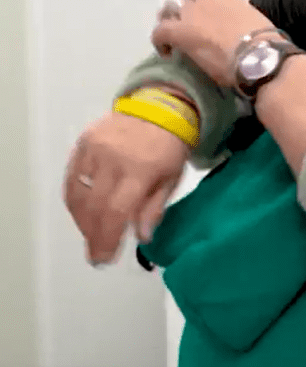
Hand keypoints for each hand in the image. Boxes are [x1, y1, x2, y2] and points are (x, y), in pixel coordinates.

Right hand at [64, 112, 189, 264]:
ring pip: (78, 194)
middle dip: (93, 235)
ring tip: (92, 236)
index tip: (105, 258)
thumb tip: (141, 238)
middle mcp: (113, 159)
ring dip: (82, 220)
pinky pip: (72, 178)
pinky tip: (83, 213)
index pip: (117, 211)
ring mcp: (94, 149)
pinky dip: (75, 199)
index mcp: (141, 170)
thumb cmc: (171, 148)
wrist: (160, 108)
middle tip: (96, 255)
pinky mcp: (83, 143)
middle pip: (94, 206)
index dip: (108, 239)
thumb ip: (154, 208)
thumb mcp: (172, 178)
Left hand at [152, 0, 274, 86]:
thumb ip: (240, 23)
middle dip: (180, 13)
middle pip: (183, 2)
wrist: (259, 56)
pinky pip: (160, 32)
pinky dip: (160, 42)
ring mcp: (189, 14)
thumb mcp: (254, 25)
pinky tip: (165, 52)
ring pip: (169, 12)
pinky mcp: (178, 32)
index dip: (199, 10)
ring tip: (171, 39)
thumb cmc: (265, 44)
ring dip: (169, 23)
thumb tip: (239, 34)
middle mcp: (204, 0)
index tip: (203, 22)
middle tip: (182, 29)